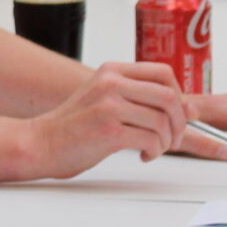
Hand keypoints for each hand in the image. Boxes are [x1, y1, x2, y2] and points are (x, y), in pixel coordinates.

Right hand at [24, 61, 194, 176]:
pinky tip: (143, 155)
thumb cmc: (73, 126)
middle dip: (180, 121)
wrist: (40, 144)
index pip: (163, 72)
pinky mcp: (108, 130)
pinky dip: (154, 151)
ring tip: (155, 149)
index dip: (179, 95)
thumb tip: (186, 108)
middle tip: (173, 138)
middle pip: (169, 96)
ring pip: (162, 120)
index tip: (177, 113)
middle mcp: (111, 83)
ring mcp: (109, 105)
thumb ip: (137, 96)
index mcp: (112, 70)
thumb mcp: (103, 98)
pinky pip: (150, 139)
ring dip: (166, 141)